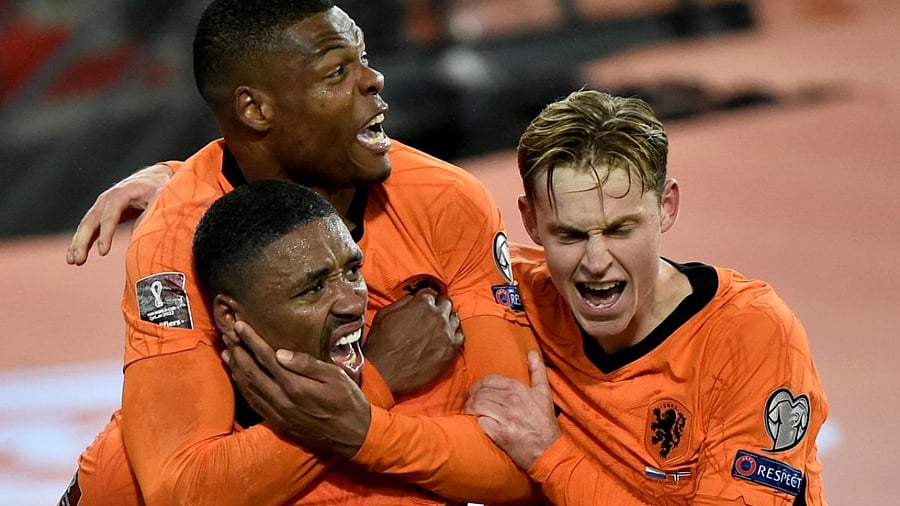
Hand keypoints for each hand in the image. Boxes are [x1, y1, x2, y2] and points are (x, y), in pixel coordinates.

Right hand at [66, 163, 173, 264]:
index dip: (105, 234)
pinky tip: (75, 257)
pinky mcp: (102, 214)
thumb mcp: (160, 196)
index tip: (103, 252)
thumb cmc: (158, 187)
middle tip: (78, 260)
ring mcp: (102, 207)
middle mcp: (107, 199)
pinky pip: (90, 229)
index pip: (110, 215)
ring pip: (86, 226)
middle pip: (91, 221)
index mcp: (121, 194)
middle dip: (83, 241)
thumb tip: (144, 232)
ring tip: (73, 261)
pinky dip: (82, 242)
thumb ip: (153, 211)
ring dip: (78, 244)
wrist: (151, 178)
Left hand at [222, 321, 370, 458]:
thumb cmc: (348, 401)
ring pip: (249, 388)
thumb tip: (280, 353)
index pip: (266, 358)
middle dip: (238, 351)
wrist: (352, 436)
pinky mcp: (277, 423)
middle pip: (252, 372)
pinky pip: (254, 403)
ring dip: (236, 368)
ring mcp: (277, 414)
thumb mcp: (335, 377)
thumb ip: (307, 364)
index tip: (239, 325)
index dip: (251, 340)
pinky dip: (243, 388)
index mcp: (295, 386)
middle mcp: (281, 400)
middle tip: (227, 334)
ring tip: (227, 352)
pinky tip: (238, 377)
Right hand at [364, 289, 463, 396]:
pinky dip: (454, 335)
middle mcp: (438, 315)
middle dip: (439, 306)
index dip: (426, 298)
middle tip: (432, 314)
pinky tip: (446, 338)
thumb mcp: (385, 314)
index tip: (425, 304)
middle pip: (446, 303)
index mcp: (422, 304)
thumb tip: (414, 299)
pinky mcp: (451, 350)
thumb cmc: (380, 344)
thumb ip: (403, 302)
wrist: (384, 372)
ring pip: (454, 318)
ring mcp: (447, 332)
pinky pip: (460, 336)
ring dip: (447, 320)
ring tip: (439, 327)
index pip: (431, 293)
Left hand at [465, 350, 559, 469]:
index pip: (488, 380)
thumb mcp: (544, 393)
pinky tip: (479, 423)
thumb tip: (532, 351)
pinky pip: (481, 423)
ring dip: (470, 409)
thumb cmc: (544, 421)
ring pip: (477, 406)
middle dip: (471, 397)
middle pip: (480, 393)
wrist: (548, 450)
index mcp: (519, 389)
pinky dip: (478, 422)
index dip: (478, 385)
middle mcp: (511, 401)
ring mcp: (505, 418)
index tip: (475, 391)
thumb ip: (537, 370)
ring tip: (470, 411)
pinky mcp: (500, 434)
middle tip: (469, 402)